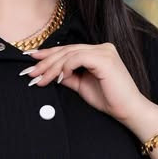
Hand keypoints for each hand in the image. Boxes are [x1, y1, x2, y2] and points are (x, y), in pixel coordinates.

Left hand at [21, 40, 146, 127]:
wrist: (128, 111)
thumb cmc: (109, 100)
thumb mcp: (82, 86)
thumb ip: (68, 77)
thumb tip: (49, 73)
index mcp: (98, 52)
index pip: (69, 50)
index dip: (49, 54)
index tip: (31, 60)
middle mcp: (102, 48)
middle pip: (67, 50)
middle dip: (46, 61)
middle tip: (30, 72)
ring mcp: (104, 51)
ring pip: (69, 54)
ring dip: (51, 67)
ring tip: (40, 79)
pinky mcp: (105, 59)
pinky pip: (77, 58)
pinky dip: (65, 67)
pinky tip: (58, 78)